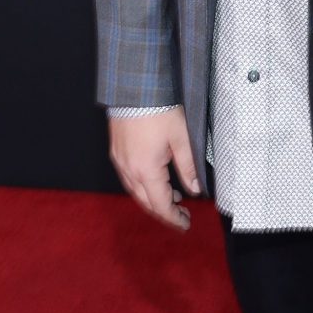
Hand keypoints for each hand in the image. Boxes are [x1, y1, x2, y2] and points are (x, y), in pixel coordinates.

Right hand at [108, 110, 199, 231]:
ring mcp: (120, 162)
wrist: (135, 89)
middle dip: (165, 213)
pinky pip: (128, 179)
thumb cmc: (159, 110)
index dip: (174, 218)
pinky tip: (155, 182)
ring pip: (136, 192)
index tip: (186, 224)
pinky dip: (142, 187)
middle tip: (183, 216)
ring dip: (153, 200)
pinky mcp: (116, 153)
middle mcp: (129, 170)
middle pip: (146, 203)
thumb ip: (188, 167)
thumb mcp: (182, 139)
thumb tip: (195, 189)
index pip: (161, 205)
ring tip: (174, 200)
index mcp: (146, 170)